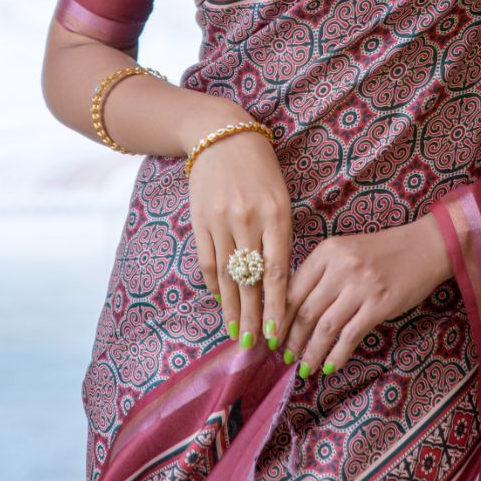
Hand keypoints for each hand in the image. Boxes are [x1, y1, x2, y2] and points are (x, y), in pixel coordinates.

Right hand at [188, 128, 292, 353]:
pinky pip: (208, 262)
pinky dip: (215, 286)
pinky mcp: (199, 221)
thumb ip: (280, 236)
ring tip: (237, 333)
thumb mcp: (280, 197)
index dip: (277, 306)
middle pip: (251, 280)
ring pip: (227, 277)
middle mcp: (248, 221)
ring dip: (232, 309)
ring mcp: (220, 222)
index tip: (278, 333)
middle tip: (256, 345)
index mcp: (276, 215)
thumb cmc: (260, 169)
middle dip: (254, 316)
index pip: (277, 271)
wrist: (220, 135)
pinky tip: (222, 303)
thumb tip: (280, 282)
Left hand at [275, 216, 453, 377]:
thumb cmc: (381, 252)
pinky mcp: (379, 305)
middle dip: (290, 339)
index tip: (269, 335)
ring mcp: (361, 286)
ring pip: (325, 327)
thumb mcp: (345, 251)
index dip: (278, 316)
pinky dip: (336, 355)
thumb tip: (290, 309)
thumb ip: (320, 273)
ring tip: (303, 367)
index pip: (292, 288)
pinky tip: (329, 367)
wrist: (423, 247)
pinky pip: (350, 335)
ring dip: (310, 351)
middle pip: (305, 310)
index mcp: (327, 251)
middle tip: (283, 357)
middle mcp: (341, 267)